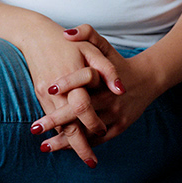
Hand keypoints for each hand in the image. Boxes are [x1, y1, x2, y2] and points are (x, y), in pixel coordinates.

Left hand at [31, 25, 155, 165]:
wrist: (146, 79)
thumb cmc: (117, 61)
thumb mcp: (103, 45)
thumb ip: (86, 33)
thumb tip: (66, 33)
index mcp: (104, 77)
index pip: (84, 80)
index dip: (66, 84)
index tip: (48, 89)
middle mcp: (110, 97)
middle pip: (81, 111)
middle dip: (57, 121)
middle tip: (35, 128)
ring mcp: (116, 114)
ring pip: (88, 130)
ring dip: (66, 140)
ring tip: (44, 146)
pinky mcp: (120, 126)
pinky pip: (98, 139)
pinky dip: (81, 144)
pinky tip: (63, 148)